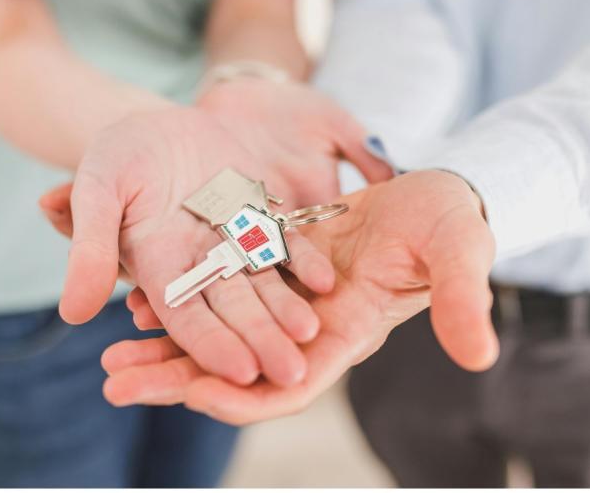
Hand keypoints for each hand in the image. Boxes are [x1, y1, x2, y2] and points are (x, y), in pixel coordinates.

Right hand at [42, 90, 391, 387]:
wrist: (159, 123)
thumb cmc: (119, 154)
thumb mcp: (98, 189)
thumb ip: (89, 247)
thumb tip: (74, 313)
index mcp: (158, 268)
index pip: (185, 316)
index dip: (212, 344)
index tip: (240, 372)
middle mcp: (200, 265)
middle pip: (233, 310)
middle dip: (261, 341)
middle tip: (292, 374)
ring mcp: (234, 242)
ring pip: (264, 283)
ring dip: (287, 309)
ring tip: (312, 333)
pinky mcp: (261, 217)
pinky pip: (286, 241)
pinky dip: (303, 260)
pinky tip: (325, 281)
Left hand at [97, 170, 498, 423]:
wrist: (435, 192)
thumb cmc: (452, 222)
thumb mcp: (459, 253)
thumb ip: (462, 299)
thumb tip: (480, 355)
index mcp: (347, 334)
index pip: (290, 385)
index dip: (244, 396)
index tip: (193, 394)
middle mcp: (309, 329)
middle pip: (237, 369)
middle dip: (177, 380)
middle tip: (115, 382)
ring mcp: (287, 301)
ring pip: (219, 334)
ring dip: (166, 345)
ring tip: (109, 351)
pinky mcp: (271, 268)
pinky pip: (218, 289)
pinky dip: (182, 297)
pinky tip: (135, 295)